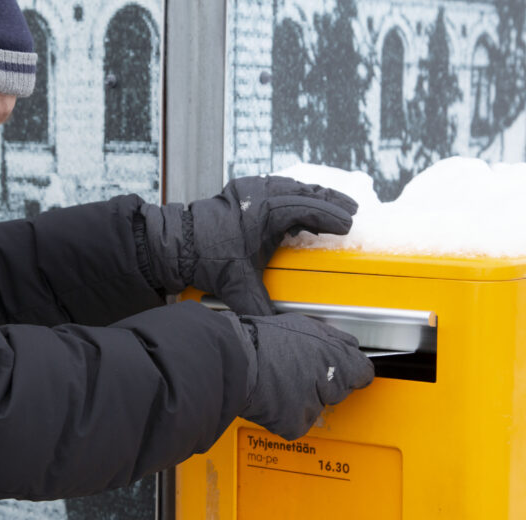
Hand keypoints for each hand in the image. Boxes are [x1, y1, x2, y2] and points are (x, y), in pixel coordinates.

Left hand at [139, 176, 356, 314]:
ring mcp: (249, 190)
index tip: (347, 223)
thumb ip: (262, 307)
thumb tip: (278, 328)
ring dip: (313, 194)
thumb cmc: (204, 257)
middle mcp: (259, 195)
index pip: (307, 208)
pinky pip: (275, 186)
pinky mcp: (240, 192)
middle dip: (330, 201)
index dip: (331, 216)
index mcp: (266, 210)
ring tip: (333, 204)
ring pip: (291, 185)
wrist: (174, 244)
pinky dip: (293, 193)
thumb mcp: (239, 286)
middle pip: (304, 191)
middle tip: (352, 209)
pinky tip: (299, 202)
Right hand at [221, 311, 373, 439]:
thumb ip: (332, 339)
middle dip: (325, 384)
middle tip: (300, 373)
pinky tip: (275, 398)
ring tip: (281, 382)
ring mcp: (314, 403)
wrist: (234, 362)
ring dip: (305, 399)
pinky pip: (298, 422)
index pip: (362, 371)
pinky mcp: (296, 423)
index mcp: (336, 353)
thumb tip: (347, 348)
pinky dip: (288, 415)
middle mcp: (330, 380)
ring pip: (317, 406)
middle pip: (340, 390)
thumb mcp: (303, 325)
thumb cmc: (261, 340)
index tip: (344, 372)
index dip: (351, 371)